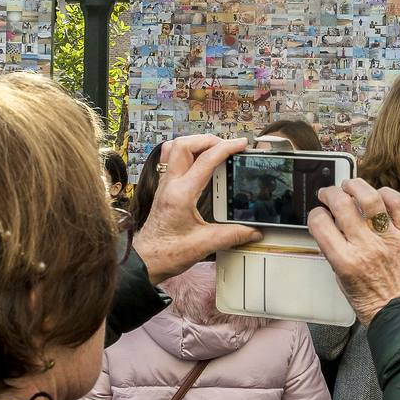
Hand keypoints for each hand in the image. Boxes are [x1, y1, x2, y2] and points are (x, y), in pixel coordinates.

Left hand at [130, 135, 260, 283]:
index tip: (241, 144)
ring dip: (195, 143)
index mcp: (181, 194)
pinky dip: (188, 154)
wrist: (146, 260)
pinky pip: (173, 160)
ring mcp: (165, 185)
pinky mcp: (165, 189)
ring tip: (214, 149)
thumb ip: (232, 236)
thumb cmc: (167, 253)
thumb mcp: (204, 245)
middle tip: (227, 145)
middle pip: (185, 144)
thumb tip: (253, 231)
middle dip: (209, 139)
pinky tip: (200, 162)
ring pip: (175, 148)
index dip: (226, 148)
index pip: (205, 160)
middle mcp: (170, 185)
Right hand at [308, 179, 399, 324]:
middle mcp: (365, 246)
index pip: (320, 223)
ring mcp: (388, 238)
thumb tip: (330, 227)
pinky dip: (386, 193)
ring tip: (351, 186)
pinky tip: (379, 195)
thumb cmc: (373, 301)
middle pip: (342, 204)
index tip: (318, 213)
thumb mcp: (341, 280)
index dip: (315, 213)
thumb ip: (335, 252)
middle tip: (329, 194)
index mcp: (344, 260)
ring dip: (356, 186)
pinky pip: (398, 203)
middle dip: (330, 193)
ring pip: (370, 198)